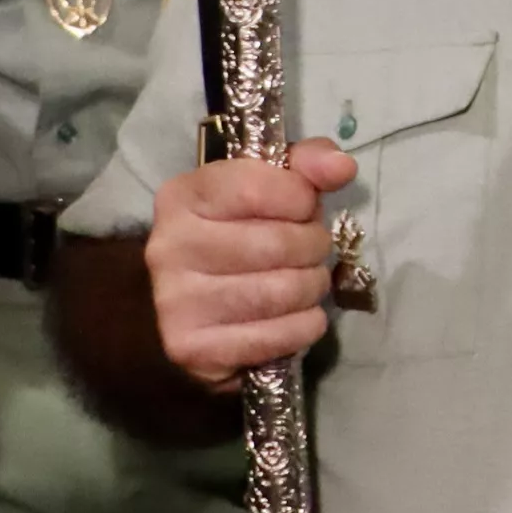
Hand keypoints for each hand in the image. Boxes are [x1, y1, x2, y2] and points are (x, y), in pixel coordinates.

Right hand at [146, 139, 357, 391]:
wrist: (191, 302)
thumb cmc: (238, 233)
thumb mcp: (267, 184)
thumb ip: (307, 164)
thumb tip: (341, 167)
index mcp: (184, 196)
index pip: (259, 188)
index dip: (301, 200)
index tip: (303, 208)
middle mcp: (170, 246)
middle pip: (279, 244)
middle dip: (313, 246)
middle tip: (309, 250)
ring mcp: (176, 301)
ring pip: (283, 291)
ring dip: (312, 286)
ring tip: (304, 281)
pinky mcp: (192, 348)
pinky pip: (279, 336)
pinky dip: (304, 326)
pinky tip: (296, 315)